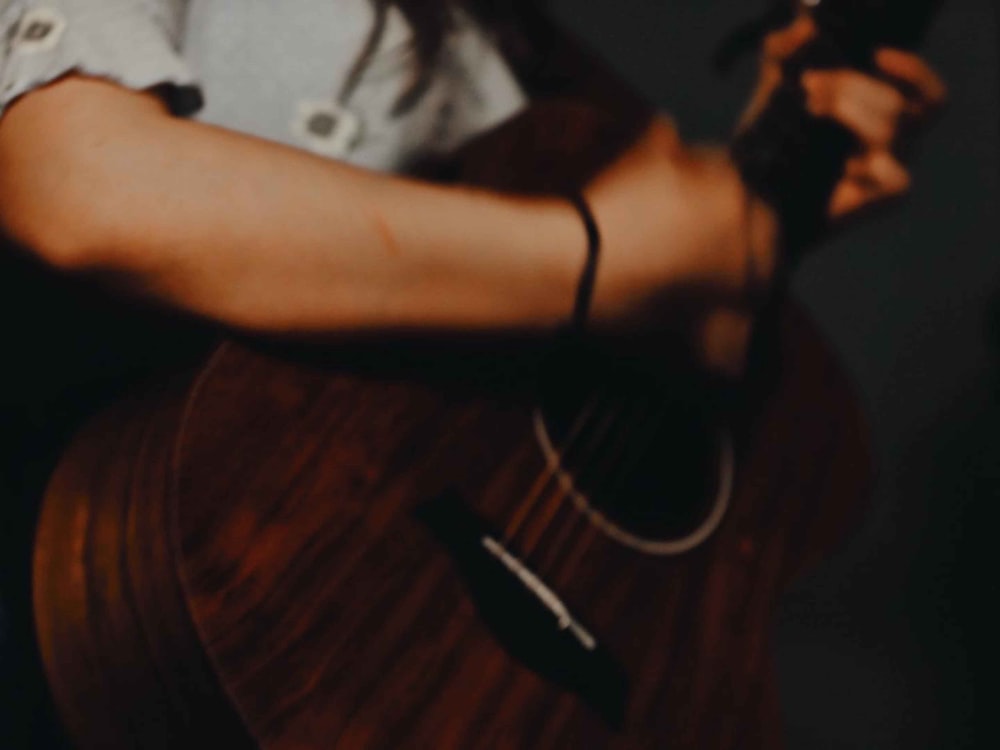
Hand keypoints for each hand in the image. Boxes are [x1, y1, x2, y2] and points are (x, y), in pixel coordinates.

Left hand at [738, 15, 947, 223]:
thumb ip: (786, 51)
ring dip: (850, 109)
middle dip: (852, 85)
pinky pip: (897, 178)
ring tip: (810, 107)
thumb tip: (802, 19)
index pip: (928, 94)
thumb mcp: (776, 85)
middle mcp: (894, 141)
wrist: (752, 192)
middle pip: (900, 102)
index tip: (876, 54)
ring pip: (895, 129)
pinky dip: (868, 165)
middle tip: (810, 83)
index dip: (912, 70)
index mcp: (883, 113)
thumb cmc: (772, 136)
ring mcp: (890, 169)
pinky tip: (841, 167)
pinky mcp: (882, 199)